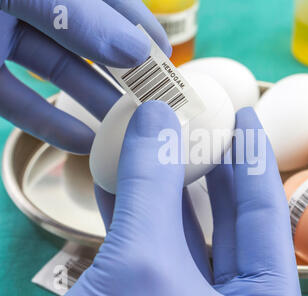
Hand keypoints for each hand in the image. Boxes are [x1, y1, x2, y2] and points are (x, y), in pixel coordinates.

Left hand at [0, 0, 170, 153]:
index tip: (164, 54)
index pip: (103, 1)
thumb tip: (137, 51)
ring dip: (93, 101)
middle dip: (120, 69)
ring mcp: (1, 39)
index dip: (137, 24)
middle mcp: (27, 6)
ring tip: (125, 127)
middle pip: (86, 42)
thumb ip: (80, 19)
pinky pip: (18, 102)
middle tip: (150, 97)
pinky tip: (82, 142)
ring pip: (57, 73)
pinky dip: (49, 123)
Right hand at [64, 103, 300, 295]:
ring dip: (166, 184)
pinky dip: (134, 211)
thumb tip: (155, 119)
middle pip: (228, 219)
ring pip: (184, 232)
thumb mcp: (143, 263)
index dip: (254, 156)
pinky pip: (150, 249)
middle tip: (202, 122)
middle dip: (211, 165)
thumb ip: (151, 187)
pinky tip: (119, 178)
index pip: (265, 213)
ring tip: (160, 140)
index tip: (246, 115)